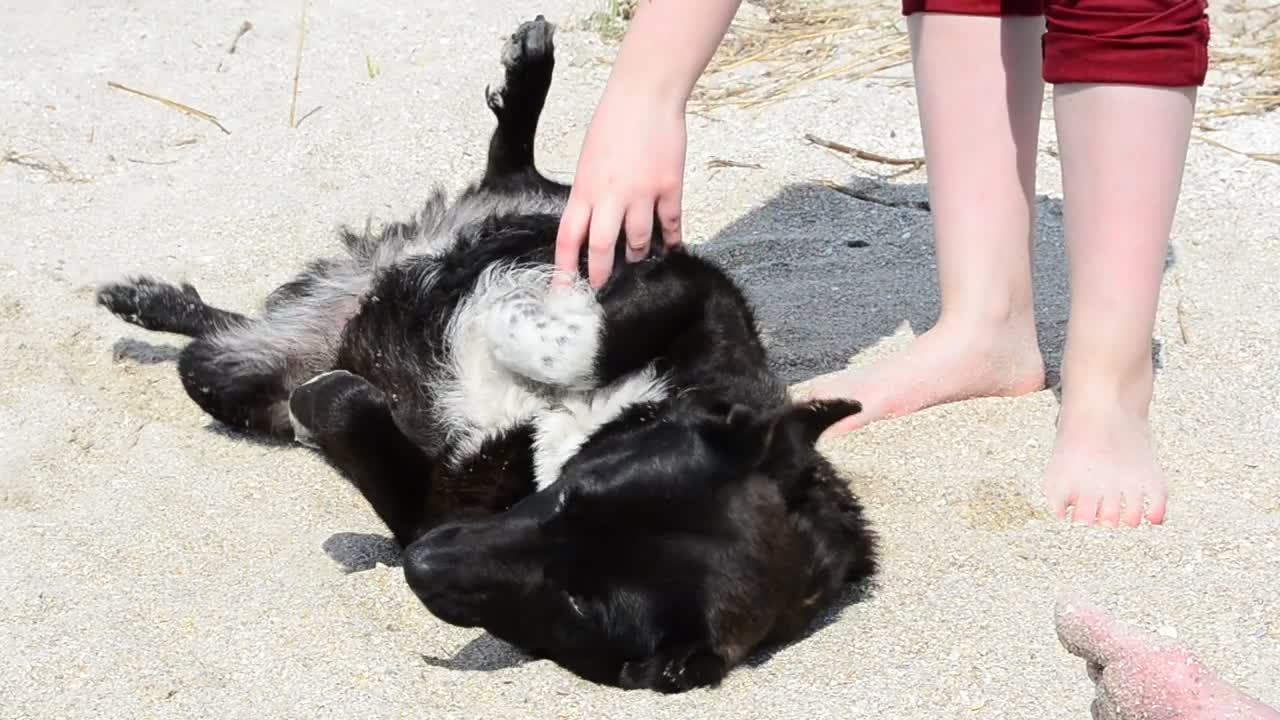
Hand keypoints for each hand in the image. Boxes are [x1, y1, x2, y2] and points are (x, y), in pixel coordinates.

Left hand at [554, 89, 686, 288]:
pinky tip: (672, 248)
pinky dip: (672, 240)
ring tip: (638, 257)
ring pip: (640, 241)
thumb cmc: (614, 122)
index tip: (562, 291)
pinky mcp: (670, 187)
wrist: (645, 94)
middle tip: (603, 288)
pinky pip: (672, 224)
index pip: (568, 238)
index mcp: (585, 189)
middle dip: (602, 274)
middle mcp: (611, 196)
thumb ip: (590, 194)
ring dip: (638, 253)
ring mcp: (643, 193)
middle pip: (603, 248)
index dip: (564, 269)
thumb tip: (593, 223)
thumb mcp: (589, 161)